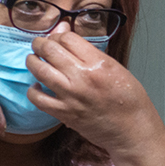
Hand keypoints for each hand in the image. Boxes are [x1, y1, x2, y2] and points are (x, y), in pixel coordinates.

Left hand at [25, 30, 160, 154]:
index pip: (68, 38)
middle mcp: (82, 77)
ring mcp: (71, 96)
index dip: (59, 35)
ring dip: (32, 61)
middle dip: (40, 43)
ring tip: (34, 60)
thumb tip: (69, 38)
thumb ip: (91, 53)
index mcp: (98, 64)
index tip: (58, 39)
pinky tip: (38, 87)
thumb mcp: (116, 68)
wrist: (132, 130)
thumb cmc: (130, 100)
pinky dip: (33, 90)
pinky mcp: (64, 113)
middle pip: (49, 49)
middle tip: (40, 45)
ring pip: (39, 70)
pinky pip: (38, 98)